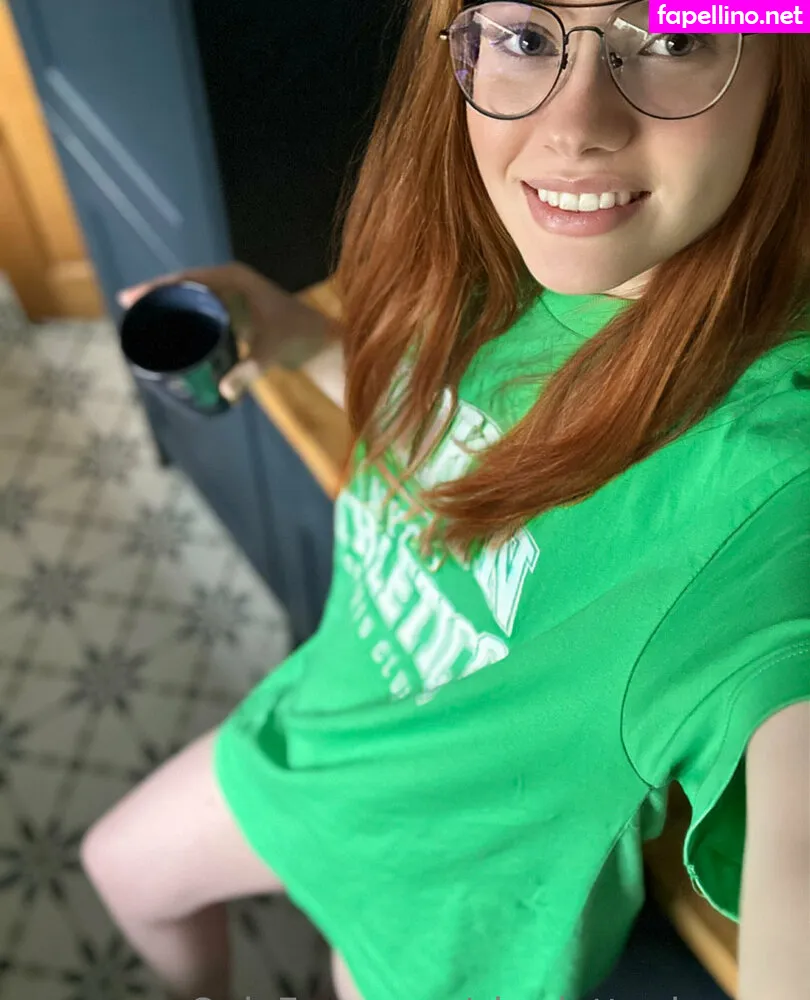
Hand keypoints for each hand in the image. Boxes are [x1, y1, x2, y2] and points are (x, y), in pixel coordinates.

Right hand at [117, 262, 332, 401]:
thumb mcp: (271, 350)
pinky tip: (168, 333)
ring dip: (168, 307)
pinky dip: (185, 319)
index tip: (134, 297)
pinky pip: (202, 311)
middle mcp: (230, 282)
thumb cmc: (298, 336)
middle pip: (184, 285)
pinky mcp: (232, 313)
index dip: (159, 287)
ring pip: (191, 298)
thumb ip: (249, 370)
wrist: (318, 342)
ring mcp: (231, 297)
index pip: (188, 278)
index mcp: (234, 278)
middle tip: (127, 309)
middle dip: (156, 295)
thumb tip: (225, 391)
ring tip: (140, 321)